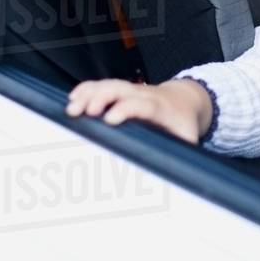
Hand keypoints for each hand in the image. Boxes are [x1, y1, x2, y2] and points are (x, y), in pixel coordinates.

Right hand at [65, 78, 211, 144]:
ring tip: (72, 109)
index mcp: (160, 107)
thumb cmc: (183, 122)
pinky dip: (87, 89)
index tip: (109, 120)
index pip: (142, 104)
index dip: (125, 109)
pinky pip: (103, 84)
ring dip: (89, 93)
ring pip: (109, 84)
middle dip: (100, 97)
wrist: (185, 98)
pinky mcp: (123, 89)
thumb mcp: (188, 138)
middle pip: (120, 89)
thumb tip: (176, 176)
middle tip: (84, 112)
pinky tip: (73, 98)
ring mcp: (132, 90)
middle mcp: (144, 94)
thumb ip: (182, 154)